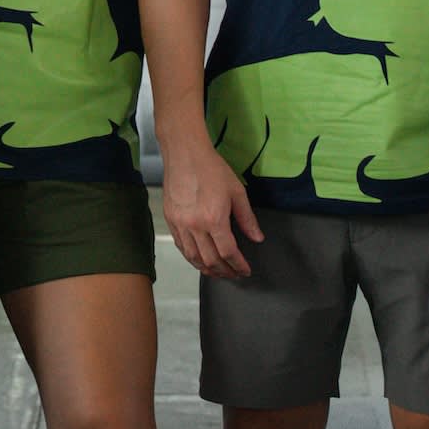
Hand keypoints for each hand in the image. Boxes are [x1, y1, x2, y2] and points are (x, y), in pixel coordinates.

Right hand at [160, 139, 262, 279]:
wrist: (185, 154)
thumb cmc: (212, 168)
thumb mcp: (237, 191)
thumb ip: (247, 219)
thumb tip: (257, 238)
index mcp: (214, 218)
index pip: (228, 252)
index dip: (238, 265)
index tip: (245, 270)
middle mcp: (195, 226)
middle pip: (210, 260)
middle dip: (224, 271)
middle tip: (234, 274)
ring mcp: (180, 224)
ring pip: (193, 257)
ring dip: (207, 269)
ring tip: (218, 272)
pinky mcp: (170, 221)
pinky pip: (181, 247)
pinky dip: (191, 258)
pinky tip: (200, 259)